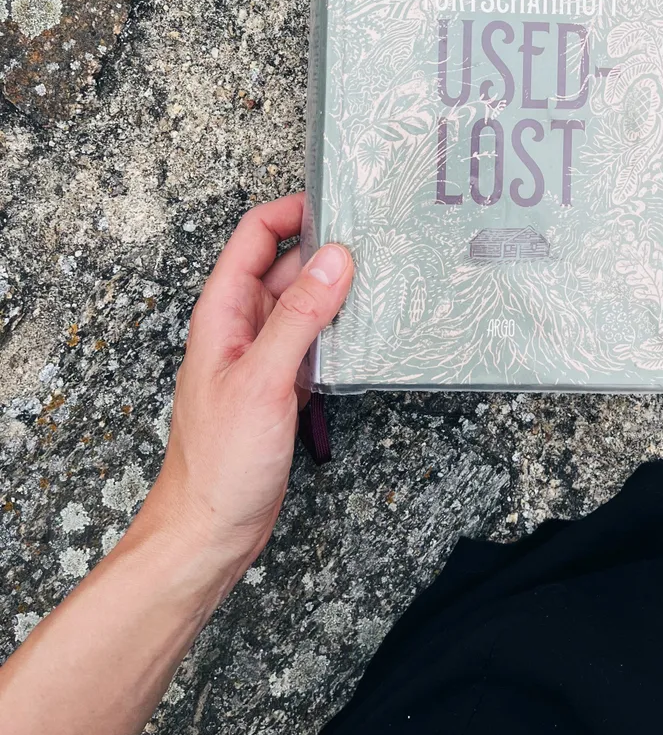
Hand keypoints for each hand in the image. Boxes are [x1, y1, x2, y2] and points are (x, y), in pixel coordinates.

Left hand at [140, 193, 352, 582]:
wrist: (208, 531)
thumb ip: (299, 317)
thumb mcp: (263, 381)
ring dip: (337, 290)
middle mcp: (241, 329)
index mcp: (222, 315)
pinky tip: (367, 332)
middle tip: (377, 238)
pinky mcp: (282, 387)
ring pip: (303, 304)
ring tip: (383, 277)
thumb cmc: (219, 464)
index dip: (292, 211)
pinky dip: (339, 331)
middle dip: (326, 247)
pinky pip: (314, 341)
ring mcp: (262, 357)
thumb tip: (335, 259)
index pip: (254, 237)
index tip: (338, 202)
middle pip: (285, 266)